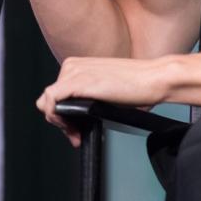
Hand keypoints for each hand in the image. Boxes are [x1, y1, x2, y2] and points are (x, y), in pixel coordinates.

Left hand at [35, 56, 169, 146]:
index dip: (62, 114)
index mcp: (78, 65)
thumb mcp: (105, 91)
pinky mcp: (77, 82)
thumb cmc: (137, 87)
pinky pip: (50, 101)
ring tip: (76, 134)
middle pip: (49, 99)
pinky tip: (72, 128)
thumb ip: (88, 98)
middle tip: (76, 135)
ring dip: (60, 122)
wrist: (153, 78)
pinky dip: (56, 118)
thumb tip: (77, 119)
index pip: (55, 93)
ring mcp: (74, 73)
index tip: (75, 129)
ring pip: (47, 102)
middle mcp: (72, 66)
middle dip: (61, 121)